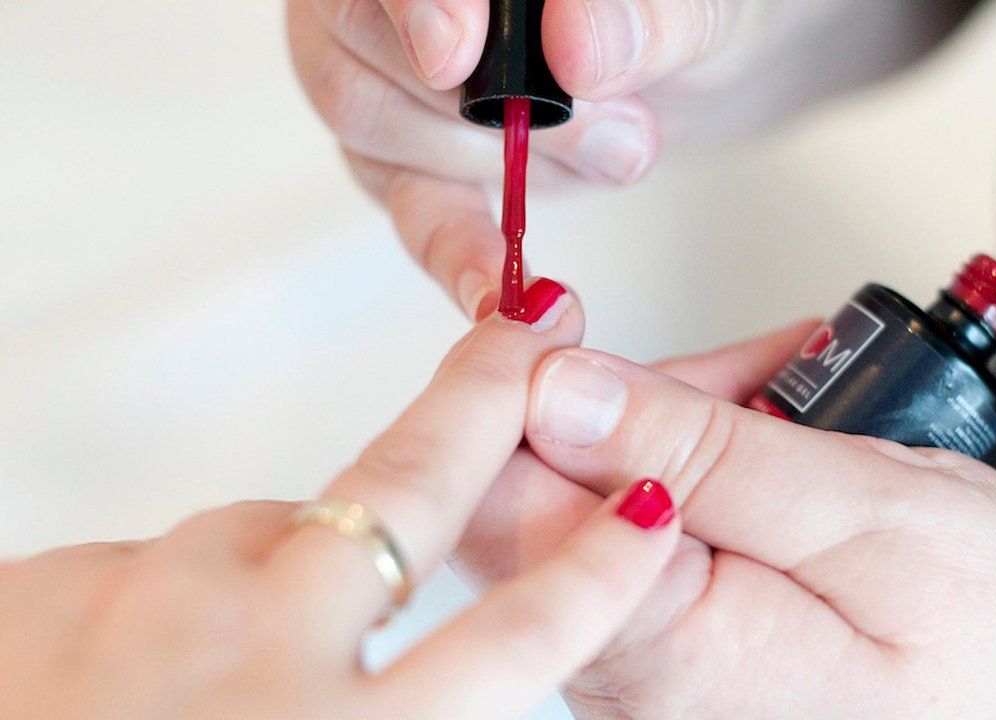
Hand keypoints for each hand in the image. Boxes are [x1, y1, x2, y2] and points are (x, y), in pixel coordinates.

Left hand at [0, 284, 680, 719]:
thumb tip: (436, 680)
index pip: (522, 640)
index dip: (598, 568)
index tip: (642, 513)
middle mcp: (256, 660)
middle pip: (410, 490)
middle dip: (483, 399)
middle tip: (528, 333)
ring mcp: (141, 607)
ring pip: (260, 527)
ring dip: (276, 566)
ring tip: (226, 664)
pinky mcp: (45, 586)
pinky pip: (147, 566)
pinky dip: (160, 604)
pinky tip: (117, 681)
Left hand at [454, 324, 995, 717]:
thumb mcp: (866, 514)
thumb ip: (703, 454)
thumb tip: (558, 391)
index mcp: (659, 647)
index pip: (499, 500)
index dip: (511, 386)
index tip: (556, 319)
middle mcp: (629, 671)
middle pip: (536, 486)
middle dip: (614, 394)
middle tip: (713, 367)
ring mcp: (644, 658)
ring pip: (590, 491)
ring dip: (672, 421)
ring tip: (776, 394)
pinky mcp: (669, 639)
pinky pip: (637, 521)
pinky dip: (694, 459)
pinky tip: (760, 437)